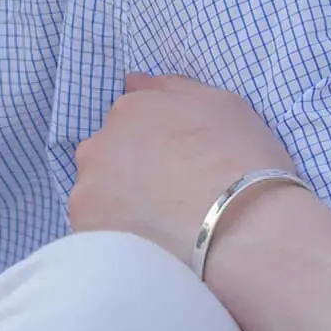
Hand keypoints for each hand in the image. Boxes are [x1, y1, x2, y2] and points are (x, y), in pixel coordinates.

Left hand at [68, 74, 297, 265]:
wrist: (243, 229)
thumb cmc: (241, 159)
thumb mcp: (222, 104)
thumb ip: (173, 88)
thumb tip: (134, 82)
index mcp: (131, 109)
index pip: (129, 123)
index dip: (154, 146)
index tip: (177, 166)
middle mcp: (100, 145)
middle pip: (107, 159)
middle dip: (129, 174)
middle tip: (168, 198)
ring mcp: (88, 191)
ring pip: (98, 198)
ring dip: (119, 208)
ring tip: (159, 230)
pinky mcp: (87, 234)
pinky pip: (98, 235)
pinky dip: (117, 241)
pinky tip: (148, 249)